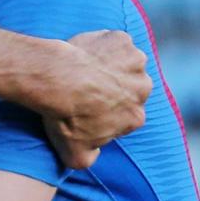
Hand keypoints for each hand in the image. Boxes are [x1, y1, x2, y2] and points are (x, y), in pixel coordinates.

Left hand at [37, 30, 151, 169]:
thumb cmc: (66, 118)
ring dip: (112, 66)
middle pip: (132, 89)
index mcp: (136, 117)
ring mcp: (135, 62)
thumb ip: (90, 159)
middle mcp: (142, 88)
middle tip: (89, 89)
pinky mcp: (121, 40)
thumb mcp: (75, 156)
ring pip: (127, 64)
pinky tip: (87, 54)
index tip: (92, 111)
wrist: (57, 81)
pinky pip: (116, 43)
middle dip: (116, 89)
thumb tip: (93, 155)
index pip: (128, 117)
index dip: (110, 114)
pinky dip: (105, 46)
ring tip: (87, 70)